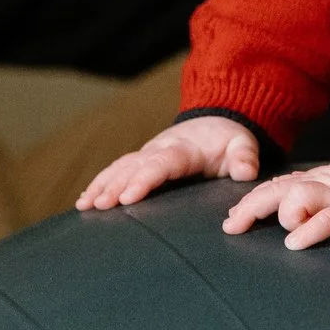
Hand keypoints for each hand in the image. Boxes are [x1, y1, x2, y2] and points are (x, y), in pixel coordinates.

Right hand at [75, 115, 259, 210]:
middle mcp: (158, 150)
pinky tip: (85, 201)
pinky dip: (99, 183)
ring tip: (83, 205)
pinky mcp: (140, 161)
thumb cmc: (228, 139)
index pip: (160, 164)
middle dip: (114, 186)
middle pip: (132, 168)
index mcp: (183, 149)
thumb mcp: (242, 144)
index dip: (144, 180)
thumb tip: (245, 172)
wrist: (213, 122)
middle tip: (98, 206)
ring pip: (119, 168)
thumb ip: (245, 157)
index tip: (128, 197)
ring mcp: (147, 154)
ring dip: (101, 185)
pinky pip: (116, 170)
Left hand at [223, 154, 329, 249]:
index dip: (252, 199)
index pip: (278, 186)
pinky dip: (310, 230)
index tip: (232, 218)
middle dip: (250, 208)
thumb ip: (325, 197)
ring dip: (286, 215)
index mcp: (322, 180)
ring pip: (298, 198)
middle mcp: (325, 185)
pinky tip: (296, 243)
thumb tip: (298, 212)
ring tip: (288, 232)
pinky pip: (329, 219)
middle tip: (231, 228)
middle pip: (276, 190)